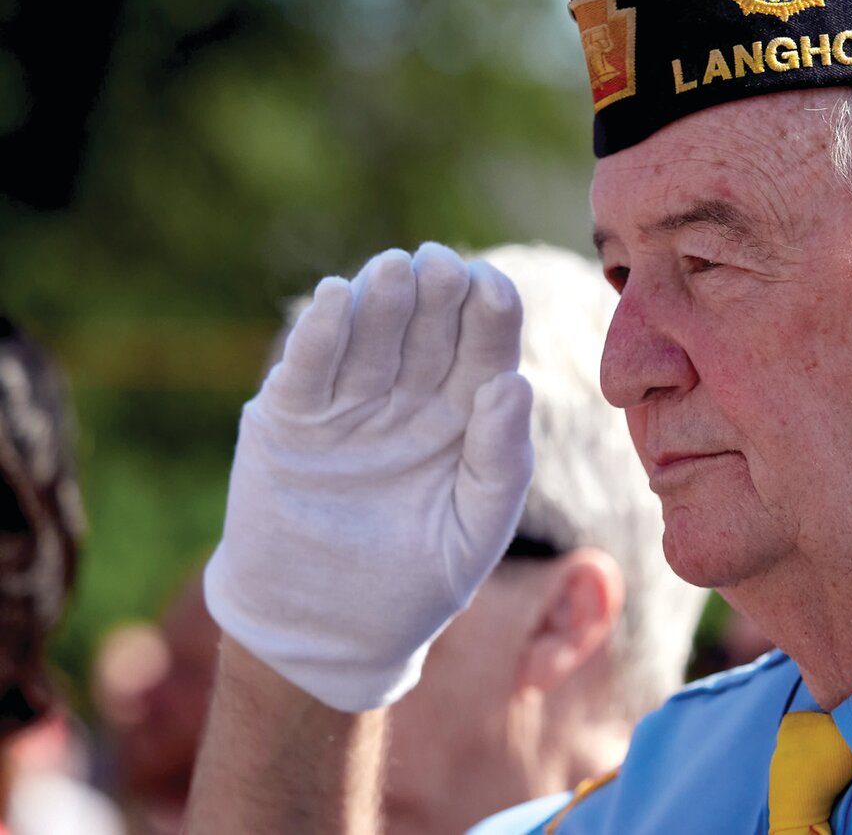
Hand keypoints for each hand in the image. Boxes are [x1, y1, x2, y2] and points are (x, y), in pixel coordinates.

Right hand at [204, 243, 532, 711]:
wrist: (330, 633)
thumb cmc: (418, 580)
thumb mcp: (474, 530)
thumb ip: (501, 461)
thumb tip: (515, 383)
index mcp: (466, 410)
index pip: (485, 344)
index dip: (490, 311)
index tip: (494, 287)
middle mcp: (410, 393)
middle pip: (428, 327)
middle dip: (437, 292)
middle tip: (442, 264)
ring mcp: (348, 402)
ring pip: (368, 334)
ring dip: (381, 299)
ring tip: (396, 270)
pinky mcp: (290, 419)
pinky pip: (307, 368)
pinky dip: (319, 333)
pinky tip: (334, 297)